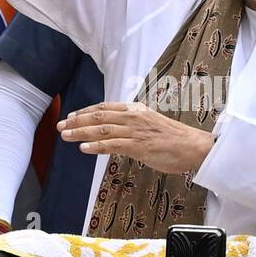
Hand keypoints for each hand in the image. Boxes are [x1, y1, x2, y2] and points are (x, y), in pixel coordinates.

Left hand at [58, 101, 215, 175]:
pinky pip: (113, 145)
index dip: (85, 111)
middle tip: (61, 126)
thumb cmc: (174, 138)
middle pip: (99, 116)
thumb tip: (117, 130)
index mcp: (135, 110)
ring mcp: (135, 131)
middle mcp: (133, 117)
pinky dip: (97, 146)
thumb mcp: (151, 124)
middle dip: (77, 120)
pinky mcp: (139, 146)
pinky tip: (84, 148)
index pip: (105, 108)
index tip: (71, 115)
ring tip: (66, 135)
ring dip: (81, 133)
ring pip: (102, 130)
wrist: (194, 146)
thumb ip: (133, 125)